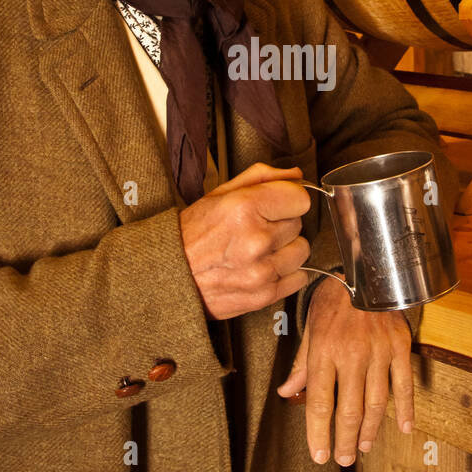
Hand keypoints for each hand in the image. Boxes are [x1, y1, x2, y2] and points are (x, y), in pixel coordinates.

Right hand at [179, 161, 310, 320]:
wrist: (169, 276)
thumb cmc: (192, 233)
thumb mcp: (220, 194)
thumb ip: (261, 178)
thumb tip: (295, 174)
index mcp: (244, 208)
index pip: (301, 198)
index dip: (287, 199)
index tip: (274, 205)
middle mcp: (256, 240)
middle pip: (299, 224)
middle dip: (281, 224)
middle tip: (256, 229)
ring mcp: (262, 271)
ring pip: (302, 251)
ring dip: (285, 249)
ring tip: (259, 249)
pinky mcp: (264, 296)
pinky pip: (299, 277)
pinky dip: (286, 273)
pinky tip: (263, 266)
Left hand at [276, 274, 414, 464]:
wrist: (366, 271)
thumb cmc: (333, 301)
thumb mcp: (310, 329)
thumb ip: (301, 365)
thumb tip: (287, 393)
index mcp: (324, 351)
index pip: (320, 401)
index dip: (318, 432)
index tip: (318, 455)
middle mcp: (351, 355)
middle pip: (349, 409)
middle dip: (345, 440)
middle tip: (344, 460)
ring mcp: (378, 352)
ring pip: (376, 402)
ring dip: (371, 431)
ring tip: (365, 447)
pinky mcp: (399, 347)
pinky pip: (404, 384)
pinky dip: (405, 408)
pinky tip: (404, 428)